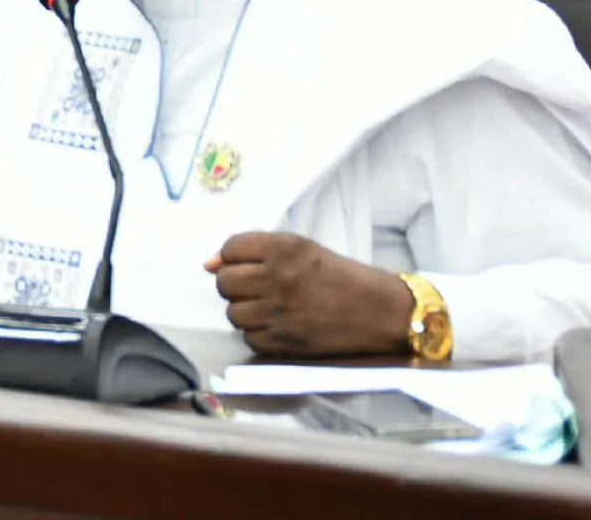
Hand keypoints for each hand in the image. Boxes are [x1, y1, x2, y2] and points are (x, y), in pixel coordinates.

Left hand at [208, 232, 413, 356]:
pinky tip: (280, 327)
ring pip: (233, 314)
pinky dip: (260, 336)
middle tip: (258, 289)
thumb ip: (255, 251)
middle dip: (236, 286)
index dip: (235, 258)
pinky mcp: (286, 344)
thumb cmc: (340, 276)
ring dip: (246, 312)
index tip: (250, 265)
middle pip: (225, 283)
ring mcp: (280, 313)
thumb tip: (208, 263)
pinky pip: (250, 340)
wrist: (382, 313)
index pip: (230, 249)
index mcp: (283, 248)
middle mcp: (278, 278)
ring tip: (271, 309)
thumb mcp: (302, 250)